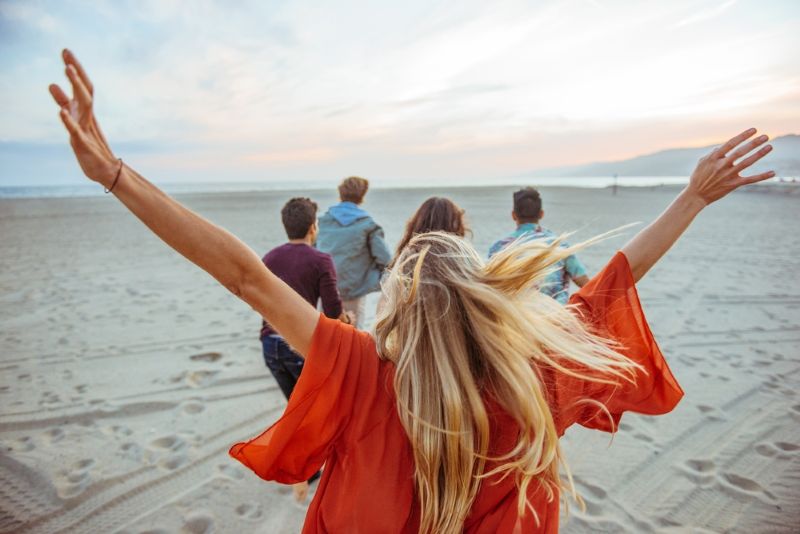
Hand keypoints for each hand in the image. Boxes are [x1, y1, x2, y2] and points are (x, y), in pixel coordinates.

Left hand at [49, 49, 118, 185]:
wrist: (107, 171)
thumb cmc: (90, 147)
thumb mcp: (73, 120)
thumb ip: (64, 102)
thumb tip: (52, 84)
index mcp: (86, 111)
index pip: (83, 86)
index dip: (75, 68)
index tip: (66, 51)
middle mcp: (88, 117)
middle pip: (85, 90)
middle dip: (76, 71)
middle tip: (66, 53)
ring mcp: (87, 129)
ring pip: (84, 105)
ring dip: (76, 88)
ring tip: (68, 71)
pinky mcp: (83, 144)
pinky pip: (76, 131)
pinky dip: (69, 121)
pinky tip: (61, 112)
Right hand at [685, 128, 774, 205]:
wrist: (696, 195)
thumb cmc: (699, 177)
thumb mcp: (702, 162)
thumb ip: (714, 153)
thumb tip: (724, 146)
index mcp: (714, 158)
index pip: (731, 144)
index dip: (743, 136)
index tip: (754, 130)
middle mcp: (721, 165)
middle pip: (741, 152)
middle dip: (754, 143)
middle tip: (765, 136)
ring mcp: (728, 175)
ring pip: (747, 163)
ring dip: (759, 154)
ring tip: (770, 147)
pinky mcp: (733, 184)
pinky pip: (750, 180)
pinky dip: (762, 176)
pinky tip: (772, 172)